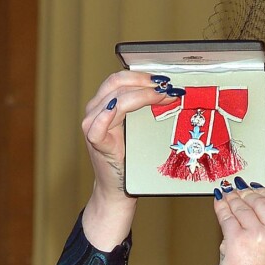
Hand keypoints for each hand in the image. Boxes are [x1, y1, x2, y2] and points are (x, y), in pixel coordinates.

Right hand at [81, 71, 183, 249]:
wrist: (119, 187)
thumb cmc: (131, 157)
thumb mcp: (140, 127)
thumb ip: (147, 109)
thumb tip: (171, 92)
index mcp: (105, 102)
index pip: (121, 79)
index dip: (144, 76)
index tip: (167, 81)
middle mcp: (96, 109)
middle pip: (117, 83)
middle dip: (146, 84)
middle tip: (168, 89)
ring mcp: (93, 124)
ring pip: (115, 99)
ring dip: (142, 96)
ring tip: (163, 98)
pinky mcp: (95, 141)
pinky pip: (98, 125)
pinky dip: (107, 115)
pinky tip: (118, 110)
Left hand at [214, 179, 264, 264]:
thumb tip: (252, 195)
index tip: (256, 191)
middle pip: (261, 198)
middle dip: (247, 194)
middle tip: (238, 194)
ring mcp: (258, 235)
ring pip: (242, 206)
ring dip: (232, 199)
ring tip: (227, 198)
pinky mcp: (237, 240)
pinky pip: (227, 216)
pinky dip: (222, 208)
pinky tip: (220, 204)